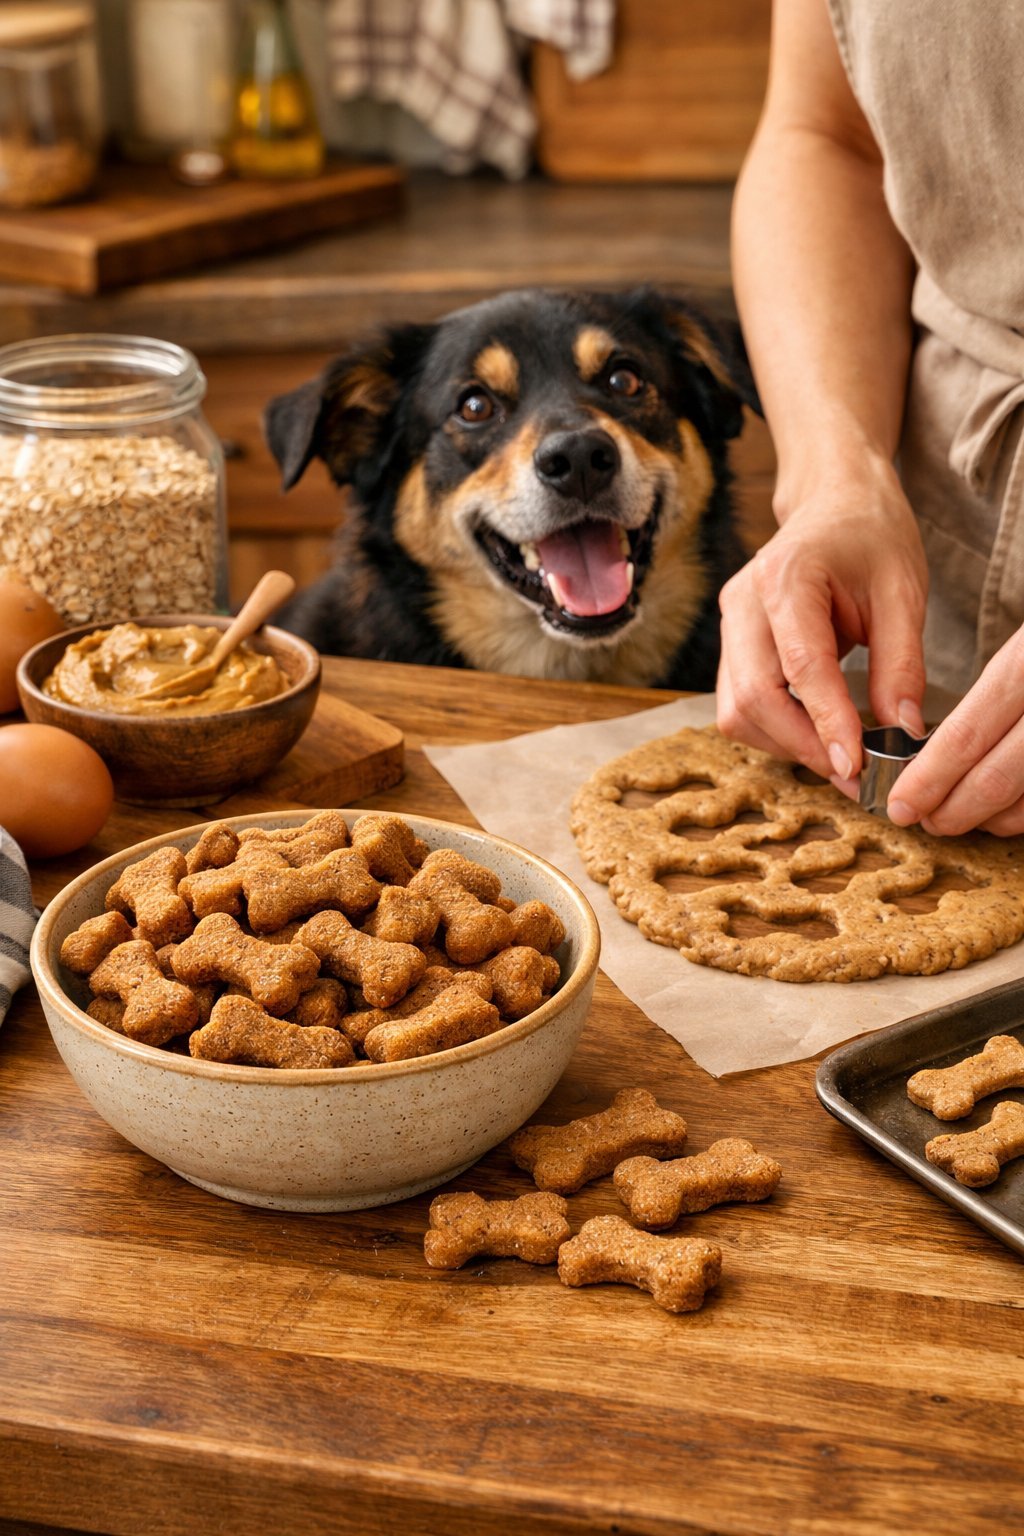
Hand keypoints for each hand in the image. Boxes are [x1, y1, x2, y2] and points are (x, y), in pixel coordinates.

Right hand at [716, 460, 928, 786]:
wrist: (834, 504)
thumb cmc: (870, 539)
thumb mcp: (903, 593)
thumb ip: (901, 664)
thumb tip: (902, 733)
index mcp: (786, 576)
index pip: (800, 665)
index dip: (826, 722)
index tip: (856, 766)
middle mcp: (743, 602)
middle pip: (752, 697)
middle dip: (802, 745)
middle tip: (854, 775)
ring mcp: (729, 626)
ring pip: (737, 711)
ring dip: (786, 743)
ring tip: (840, 755)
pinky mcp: (731, 647)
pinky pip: (739, 705)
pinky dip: (776, 731)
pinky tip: (817, 733)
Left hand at [888, 628, 1023, 834]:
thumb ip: (991, 696)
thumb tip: (934, 753)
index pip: (967, 735)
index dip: (928, 778)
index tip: (900, 804)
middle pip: (996, 778)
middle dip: (952, 811)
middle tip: (928, 821)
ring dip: (991, 820)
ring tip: (963, 815)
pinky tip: (1008, 809)